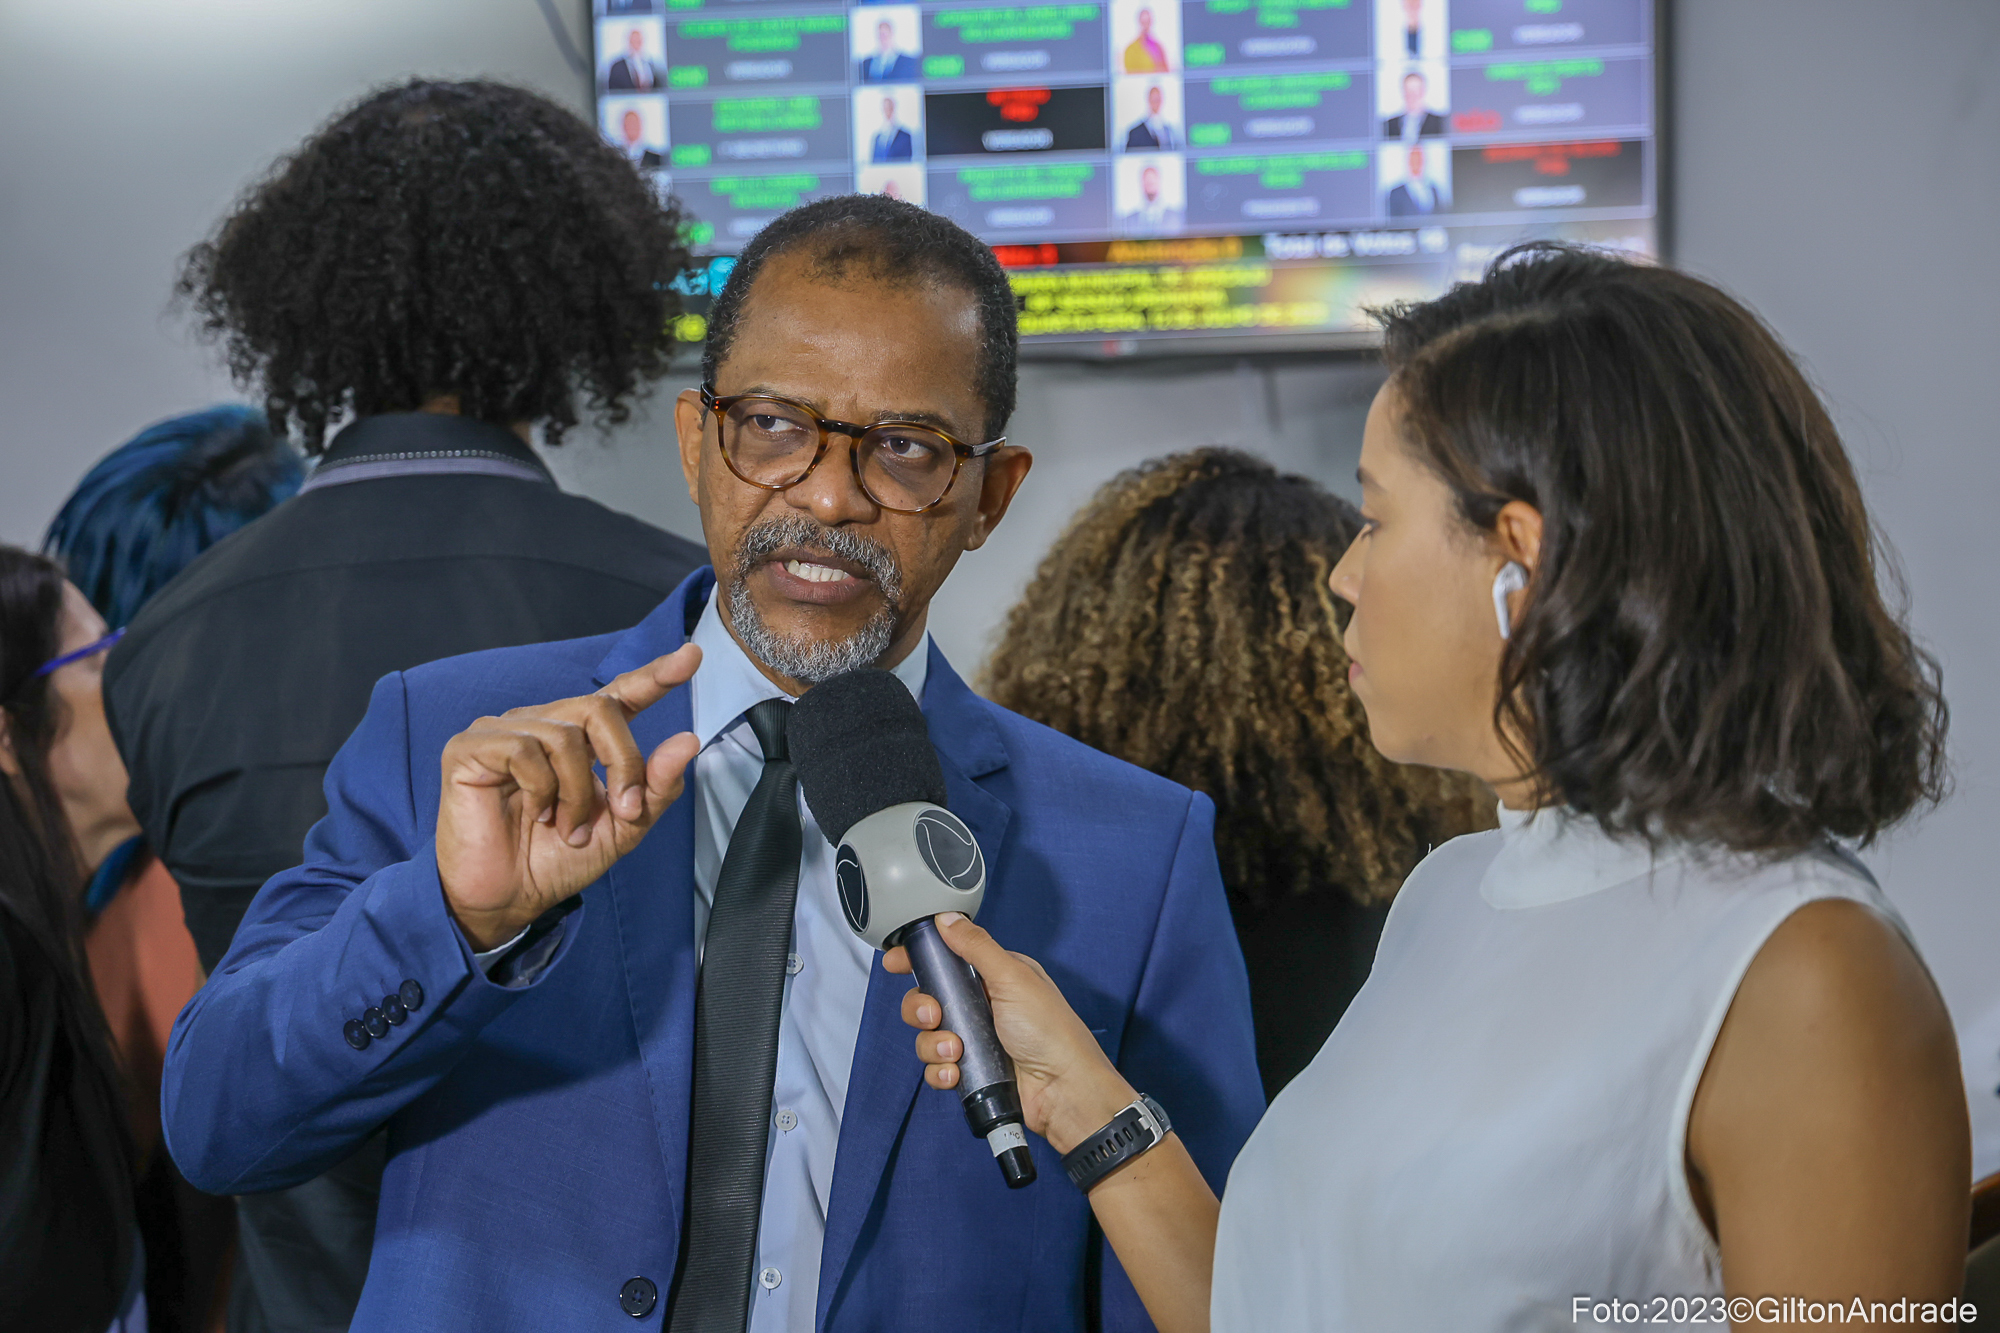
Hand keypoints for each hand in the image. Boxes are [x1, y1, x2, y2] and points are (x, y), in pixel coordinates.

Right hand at [436, 644, 701, 950]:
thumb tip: (687, 742)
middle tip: (622, 811)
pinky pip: (523, 750)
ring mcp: (505, 730)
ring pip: (565, 735)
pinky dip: (540, 790)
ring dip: (576, 794)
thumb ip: (655, 787)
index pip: (620, 695)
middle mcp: (544, 723)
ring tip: (564, 828)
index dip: (655, 675)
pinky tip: (534, 813)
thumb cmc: (556, 860)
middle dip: (624, 763)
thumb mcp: (622, 828)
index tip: (692, 655)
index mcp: (582, 738)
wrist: (507, 898)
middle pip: (600, 709)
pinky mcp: (471, 746)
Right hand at [886, 912, 1134, 1154]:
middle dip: (922, 1008)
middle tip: (934, 1015)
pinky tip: (956, 1073)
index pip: (948, 960)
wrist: (1063, 1091)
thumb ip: (976, 947)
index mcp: (996, 976)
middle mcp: (983, 1005)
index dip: (919, 960)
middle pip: (929, 998)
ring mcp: (976, 1039)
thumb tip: (947, 919)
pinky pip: (937, 1067)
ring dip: (934, 1043)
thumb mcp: (1013, 978)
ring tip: (956, 1051)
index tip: (895, 962)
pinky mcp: (971, 1070)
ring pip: (928, 1035)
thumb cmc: (1051, 1032)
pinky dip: (940, 1071)